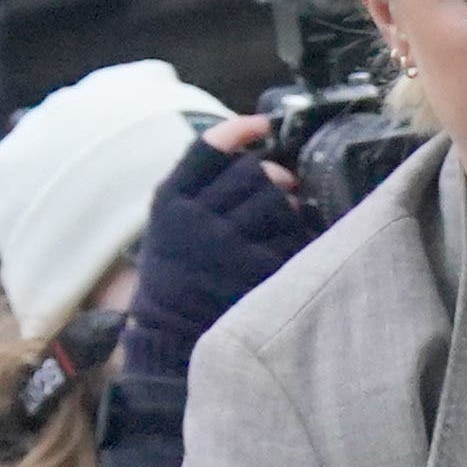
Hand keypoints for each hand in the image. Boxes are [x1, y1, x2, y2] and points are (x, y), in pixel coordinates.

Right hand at [120, 134, 323, 394]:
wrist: (171, 341)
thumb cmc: (178, 279)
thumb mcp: (169, 229)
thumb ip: (198, 193)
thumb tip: (258, 159)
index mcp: (170, 204)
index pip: (208, 150)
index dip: (238, 131)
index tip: (262, 125)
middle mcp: (196, 220)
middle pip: (250, 174)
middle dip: (271, 177)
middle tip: (282, 186)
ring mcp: (227, 246)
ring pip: (275, 202)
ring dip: (287, 205)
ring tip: (284, 218)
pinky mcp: (257, 272)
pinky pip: (292, 239)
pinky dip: (298, 239)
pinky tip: (292, 247)